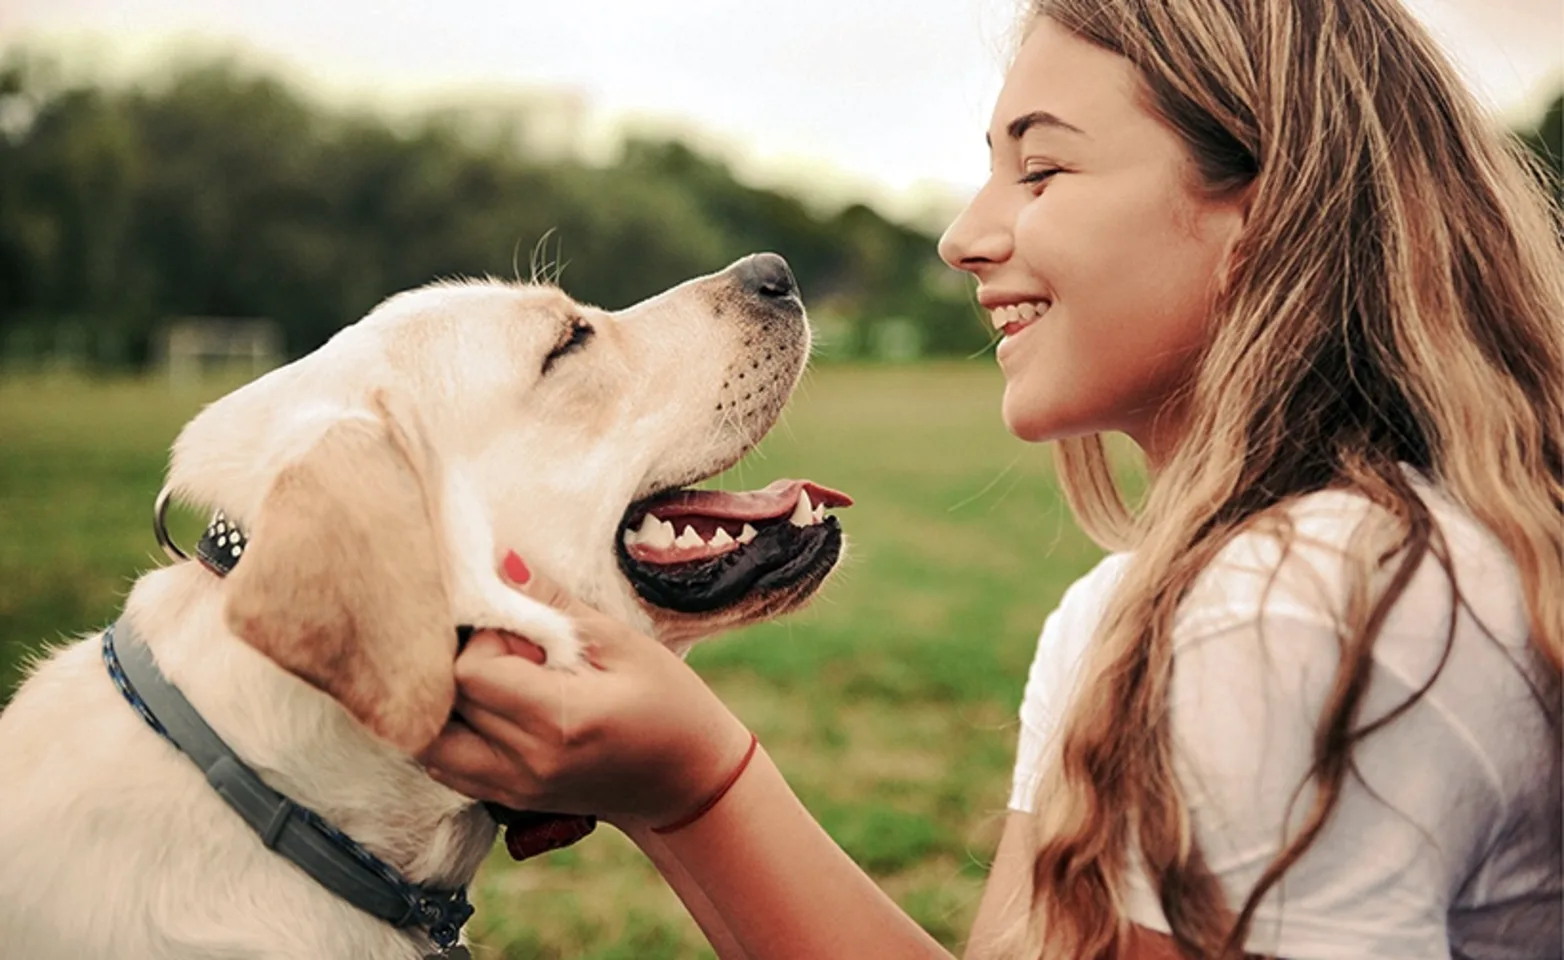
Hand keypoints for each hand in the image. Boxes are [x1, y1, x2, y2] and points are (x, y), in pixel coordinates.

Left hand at [419, 553, 753, 827]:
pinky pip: (443, 765)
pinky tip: (489, 708)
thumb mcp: (625, 644)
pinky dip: (450, 730)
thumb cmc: (670, 704)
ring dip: (446, 701)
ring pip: (429, 740)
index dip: (484, 637)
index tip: (521, 629)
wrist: (689, 782)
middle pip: (444, 702)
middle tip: (508, 650)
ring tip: (492, 678)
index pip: (471, 671)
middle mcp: (527, 762)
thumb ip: (555, 606)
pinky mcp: (507, 800)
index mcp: (561, 720)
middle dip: (461, 663)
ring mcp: (513, 789)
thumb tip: (500, 562)